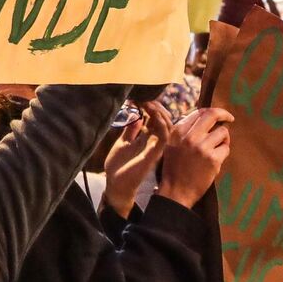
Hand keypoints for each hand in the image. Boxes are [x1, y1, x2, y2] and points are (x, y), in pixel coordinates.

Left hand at [102, 102, 169, 216]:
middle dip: (156, 107)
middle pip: (163, 119)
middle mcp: (153, 141)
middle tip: (145, 98)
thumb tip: (136, 113)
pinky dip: (162, 125)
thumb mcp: (123, 142)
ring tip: (149, 103)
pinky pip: (165, 137)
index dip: (149, 106)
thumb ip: (131, 129)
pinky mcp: (155, 153)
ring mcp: (156, 147)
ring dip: (159, 113)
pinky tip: (154, 116)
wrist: (116, 183)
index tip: (138, 97)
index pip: (154, 118)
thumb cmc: (119, 165)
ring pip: (167, 126)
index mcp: (146, 138)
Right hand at [155, 105, 232, 208]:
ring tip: (216, 149)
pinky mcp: (212, 159)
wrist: (176, 191)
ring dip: (223, 140)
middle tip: (230, 118)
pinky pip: (226, 148)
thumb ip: (184, 131)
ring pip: (223, 132)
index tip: (218, 115)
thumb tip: (201, 117)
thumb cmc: (174, 170)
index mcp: (178, 132)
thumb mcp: (171, 145)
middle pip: (212, 115)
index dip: (211, 112)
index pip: (199, 112)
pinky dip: (223, 153)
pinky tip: (215, 161)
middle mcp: (190, 137)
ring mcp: (202, 147)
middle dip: (224, 114)